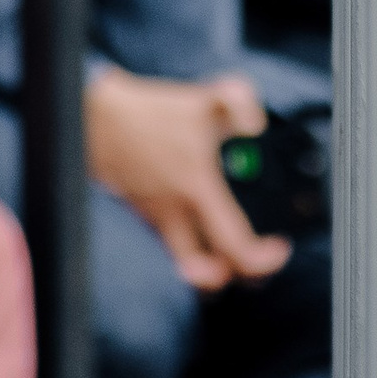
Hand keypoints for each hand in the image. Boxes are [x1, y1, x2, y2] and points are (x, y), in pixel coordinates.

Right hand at [85, 68, 291, 289]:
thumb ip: (242, 104)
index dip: (262, 259)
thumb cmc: (152, 112)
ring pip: (185, 262)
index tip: (279, 248)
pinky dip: (191, 248)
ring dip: (210, 268)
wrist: (98, 120)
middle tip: (258, 266)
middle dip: (236, 279)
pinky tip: (206, 230)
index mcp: (197, 191)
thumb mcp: (208, 99)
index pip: (234, 245)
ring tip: (233, 258)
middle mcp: (174, 214)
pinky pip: (170, 243)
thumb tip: (257, 124)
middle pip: (205, 274)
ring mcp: (155, 217)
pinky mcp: (143, 211)